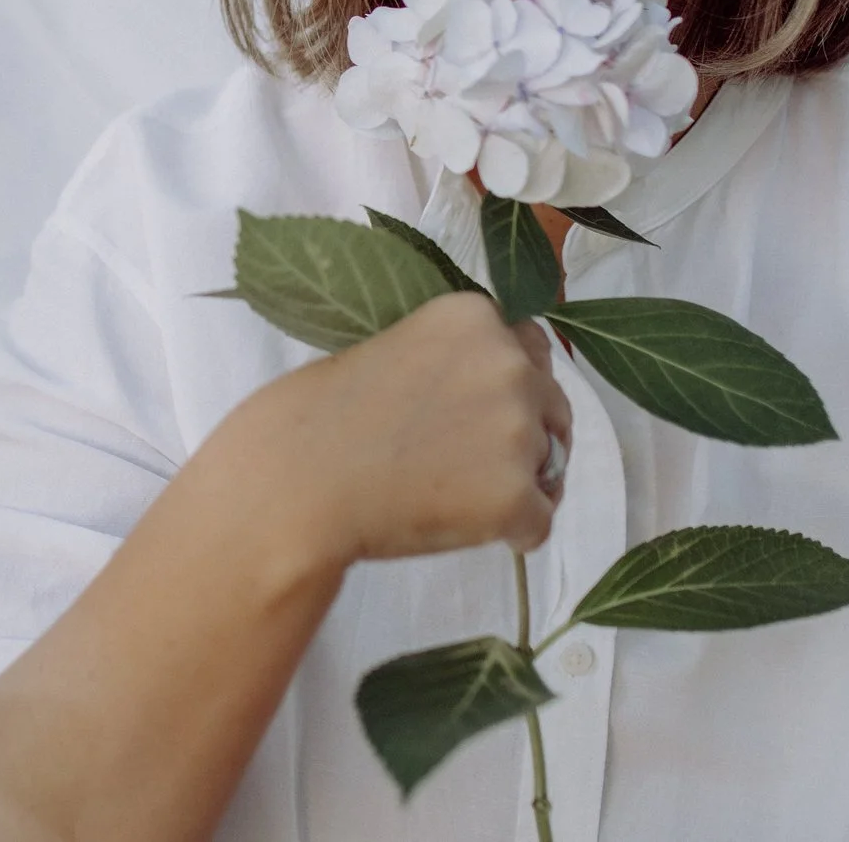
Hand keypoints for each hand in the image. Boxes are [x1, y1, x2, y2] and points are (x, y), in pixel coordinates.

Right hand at [211, 292, 570, 569]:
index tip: (467, 410)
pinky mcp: (516, 496)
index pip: (530, 347)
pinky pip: (539, 521)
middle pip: (552, 405)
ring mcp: (517, 431)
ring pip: (549, 466)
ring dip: (515, 483)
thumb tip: (498, 378)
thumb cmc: (322, 416)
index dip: (505, 383)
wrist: (296, 483)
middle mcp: (508, 363)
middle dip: (520, 434)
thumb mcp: (393, 346)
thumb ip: (453, 354)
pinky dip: (508, 533)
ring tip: (449, 495)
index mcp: (472, 315)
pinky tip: (458, 525)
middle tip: (457, 461)